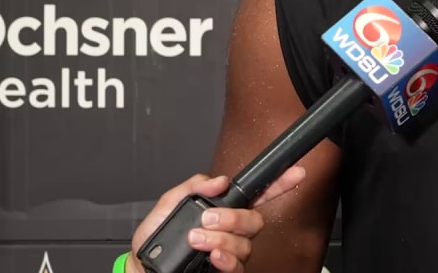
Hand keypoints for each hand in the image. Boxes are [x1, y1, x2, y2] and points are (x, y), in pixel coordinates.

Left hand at [126, 166, 307, 272]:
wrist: (143, 268)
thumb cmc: (155, 239)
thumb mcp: (168, 205)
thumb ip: (193, 187)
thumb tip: (218, 181)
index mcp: (224, 210)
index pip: (258, 195)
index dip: (279, 183)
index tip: (294, 173)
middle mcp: (232, 232)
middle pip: (255, 220)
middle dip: (233, 218)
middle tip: (208, 219)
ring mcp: (231, 253)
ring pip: (245, 243)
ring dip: (221, 238)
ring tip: (197, 239)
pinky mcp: (225, 271)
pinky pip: (238, 265)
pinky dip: (226, 258)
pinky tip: (213, 254)